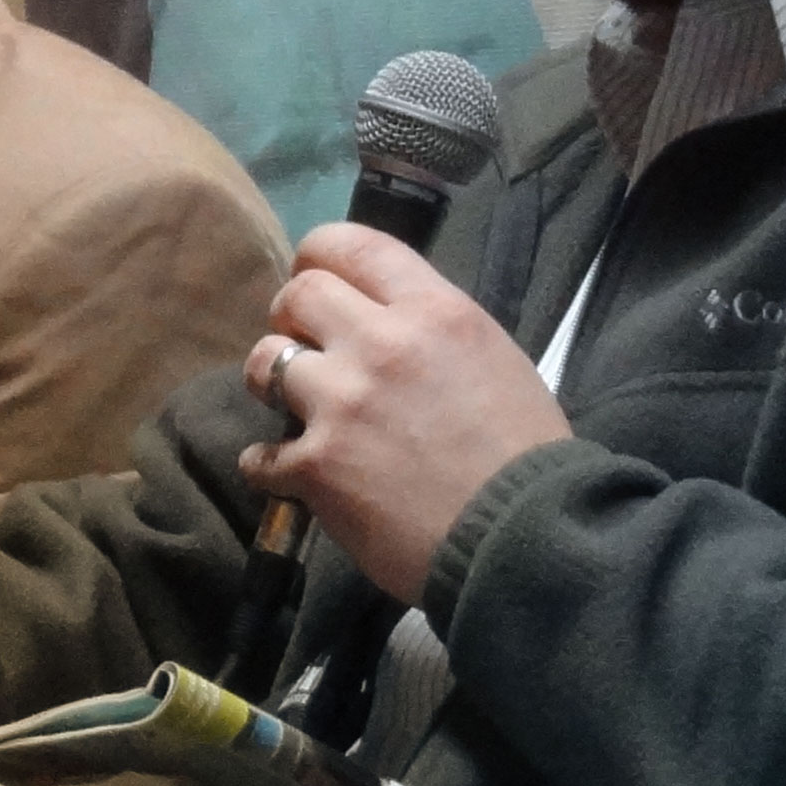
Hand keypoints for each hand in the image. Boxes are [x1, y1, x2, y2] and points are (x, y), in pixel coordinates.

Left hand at [238, 223, 571, 603]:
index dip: (319, 253)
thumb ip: (435, 333)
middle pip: (298, 293)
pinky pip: (259, 454)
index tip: (313, 273)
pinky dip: (267, 466)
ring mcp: (340, 403)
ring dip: (270, 381)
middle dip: (290, 315)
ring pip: (264, 362)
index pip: (354, 245)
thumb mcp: (496, 360)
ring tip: (291, 406)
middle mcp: (380, 343)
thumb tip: (392, 329)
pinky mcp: (315, 466)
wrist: (520, 539)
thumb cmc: (526, 454)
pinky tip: (290, 476)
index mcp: (434, 311)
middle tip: (303, 345)